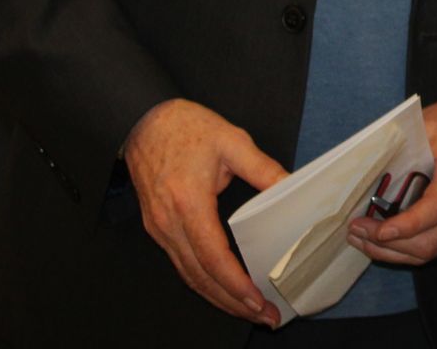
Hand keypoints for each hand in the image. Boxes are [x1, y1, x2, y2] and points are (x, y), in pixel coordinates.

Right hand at [123, 98, 289, 324]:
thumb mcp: (232, 141)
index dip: (235, 284)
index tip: (257, 300)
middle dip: (231, 302)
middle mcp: (169, 223)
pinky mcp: (157, 228)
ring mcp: (159, 229)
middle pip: (200, 277)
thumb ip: (264, 169)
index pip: (213, 257)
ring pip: (188, 276)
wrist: (144, 120)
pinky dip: (203, 281)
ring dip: (217, 297)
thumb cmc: (186, 127)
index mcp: (188, 202)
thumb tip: (292, 187)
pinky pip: (181, 264)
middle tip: (263, 317)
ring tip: (248, 311)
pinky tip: (223, 288)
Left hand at [347, 99, 436, 263]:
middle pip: (431, 239)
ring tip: (361, 239)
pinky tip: (380, 242)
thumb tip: (359, 166)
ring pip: (430, 249)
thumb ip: (398, 146)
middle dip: (390, 243)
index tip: (380, 230)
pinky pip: (432, 247)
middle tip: (356, 231)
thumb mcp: (425, 124)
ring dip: (392, 251)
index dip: (408, 224)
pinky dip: (403, 250)